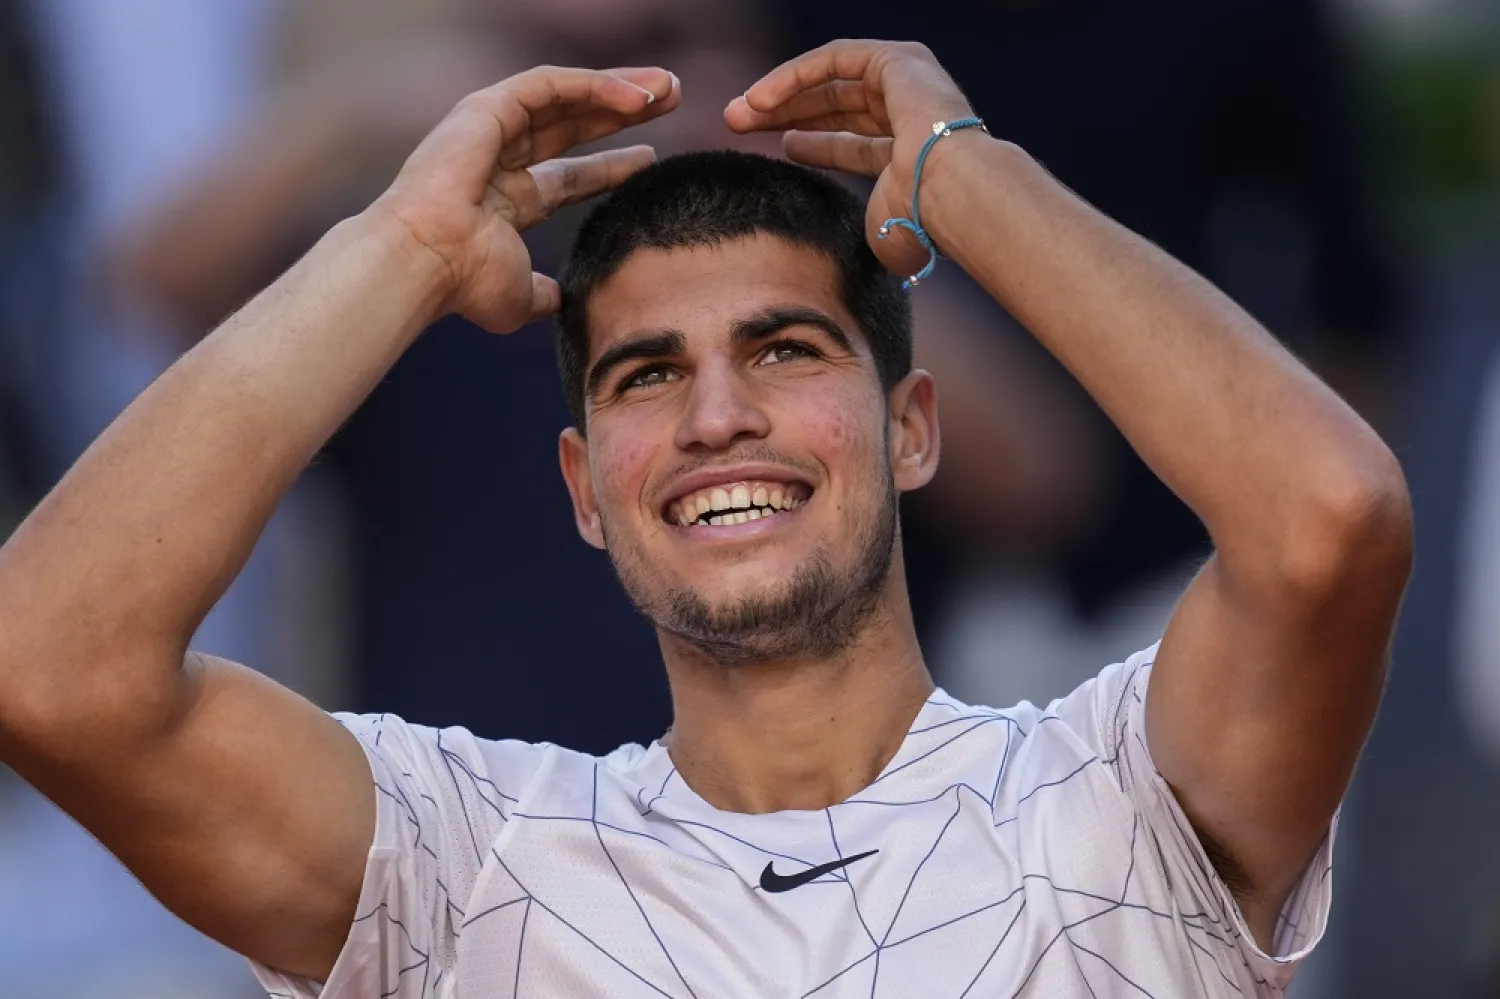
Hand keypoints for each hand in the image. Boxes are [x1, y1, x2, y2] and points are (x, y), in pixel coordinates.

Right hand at [372, 65, 678, 332]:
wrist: (428, 263)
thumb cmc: (467, 285)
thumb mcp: (520, 296)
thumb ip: (543, 294)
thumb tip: (560, 302)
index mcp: (507, 202)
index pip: (570, 176)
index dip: (613, 167)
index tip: (653, 160)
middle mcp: (498, 160)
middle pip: (574, 126)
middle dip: (623, 115)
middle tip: (674, 102)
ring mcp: (490, 130)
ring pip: (566, 97)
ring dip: (619, 89)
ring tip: (668, 88)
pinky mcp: (487, 108)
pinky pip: (551, 85)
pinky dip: (595, 85)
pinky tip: (637, 96)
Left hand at [725, 41, 976, 277]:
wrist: (949, 196)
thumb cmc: (916, 227)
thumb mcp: (871, 231)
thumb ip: (846, 234)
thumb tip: (819, 268)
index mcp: (911, 158)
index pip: (853, 142)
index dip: (811, 144)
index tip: (775, 150)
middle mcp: (912, 116)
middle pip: (836, 108)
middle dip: (784, 116)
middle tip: (737, 126)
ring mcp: (909, 83)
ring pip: (830, 82)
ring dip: (780, 96)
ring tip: (738, 114)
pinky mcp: (897, 60)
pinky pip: (833, 60)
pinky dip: (794, 75)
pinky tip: (759, 98)